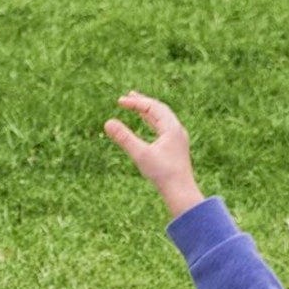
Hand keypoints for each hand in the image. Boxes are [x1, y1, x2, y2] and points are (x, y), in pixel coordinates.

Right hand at [105, 92, 205, 218]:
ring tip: (136, 106)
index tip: (119, 101)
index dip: (135, 102)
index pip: (152, 108)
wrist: (181, 192)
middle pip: (159, 109)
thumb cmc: (162, 174)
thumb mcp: (140, 154)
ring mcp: (177, 139)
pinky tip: (146, 123)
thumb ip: (124, 138)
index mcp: (171, 128)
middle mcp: (177, 130)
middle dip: (143, 102)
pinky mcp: (175, 147)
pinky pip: (163, 128)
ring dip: (148, 111)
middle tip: (128, 95)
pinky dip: (152, 122)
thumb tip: (107, 123)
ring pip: (162, 119)